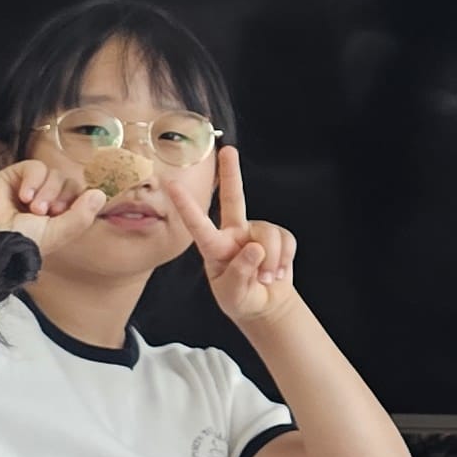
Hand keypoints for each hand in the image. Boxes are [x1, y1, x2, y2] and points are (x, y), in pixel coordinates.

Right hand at [0, 158, 86, 251]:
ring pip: (54, 174)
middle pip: (69, 182)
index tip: (64, 213)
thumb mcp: (58, 234)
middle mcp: (45, 201)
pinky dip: (33, 180)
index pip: (79, 195)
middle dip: (61, 197)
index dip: (77, 200)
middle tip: (49, 212)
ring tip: (34, 208)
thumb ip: (81, 216)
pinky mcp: (13, 176)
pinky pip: (34, 167)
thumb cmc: (21, 243)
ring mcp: (29, 187)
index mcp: (58, 216)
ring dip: (47, 191)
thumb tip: (100, 194)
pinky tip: (24, 196)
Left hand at [182, 147, 293, 322]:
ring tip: (267, 279)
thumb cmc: (241, 299)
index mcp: (215, 248)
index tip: (170, 184)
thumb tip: (255, 248)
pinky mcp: (278, 236)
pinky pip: (286, 242)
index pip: (198, 225)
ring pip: (268, 235)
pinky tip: (278, 272)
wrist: (266, 306)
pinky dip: (285, 261)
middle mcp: (234, 234)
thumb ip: (239, 274)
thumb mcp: (233, 295)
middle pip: (234, 199)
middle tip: (229, 150)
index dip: (185, 205)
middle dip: (232, 173)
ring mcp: (256, 232)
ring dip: (272, 262)